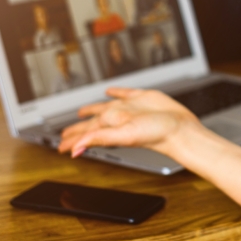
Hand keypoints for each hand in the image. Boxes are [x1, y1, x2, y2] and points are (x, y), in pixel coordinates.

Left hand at [58, 88, 201, 157]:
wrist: (180, 127)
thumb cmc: (156, 134)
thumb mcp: (124, 136)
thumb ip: (98, 139)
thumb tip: (74, 149)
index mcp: (110, 126)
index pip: (85, 132)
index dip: (72, 138)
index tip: (60, 145)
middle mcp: (118, 117)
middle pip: (92, 122)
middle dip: (79, 127)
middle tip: (66, 133)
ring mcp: (130, 107)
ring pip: (106, 106)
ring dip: (93, 109)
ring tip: (82, 111)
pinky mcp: (143, 97)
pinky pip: (125, 93)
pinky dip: (116, 91)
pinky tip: (110, 91)